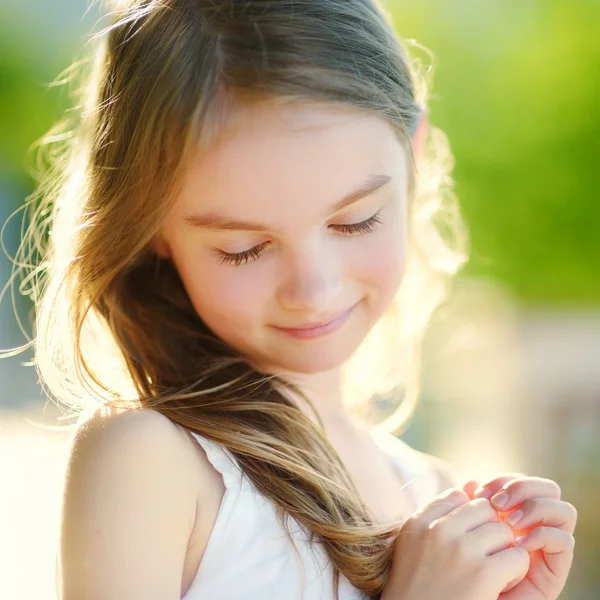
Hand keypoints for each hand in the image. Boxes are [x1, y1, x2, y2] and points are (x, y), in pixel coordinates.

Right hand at [381, 488, 529, 599]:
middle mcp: (437, 531)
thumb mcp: (416, 544)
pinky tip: (499, 584)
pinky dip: (515, 571)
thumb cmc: (418, 588)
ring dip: (505, 550)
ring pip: (503, 531)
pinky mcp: (483, 573)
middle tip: (484, 555)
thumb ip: (439, 514)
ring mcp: (460, 550)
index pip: (458, 495)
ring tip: (492, 571)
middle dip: (490, 530)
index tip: (466, 539)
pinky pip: (517, 556)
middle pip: (484, 509)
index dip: (468, 517)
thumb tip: (473, 484)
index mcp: (418, 522)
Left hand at [463, 474, 576, 599]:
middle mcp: (533, 525)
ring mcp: (546, 545)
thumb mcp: (457, 533)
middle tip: (495, 503)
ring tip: (509, 522)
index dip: (501, 480)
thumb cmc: (458, 571)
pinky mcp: (554, 569)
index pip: (520, 481)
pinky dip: (544, 535)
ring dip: (535, 508)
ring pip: (563, 510)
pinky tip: (519, 544)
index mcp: (511, 512)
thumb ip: (465, 508)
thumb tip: (470, 482)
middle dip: (521, 488)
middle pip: (546, 488)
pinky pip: (564, 540)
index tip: (478, 492)